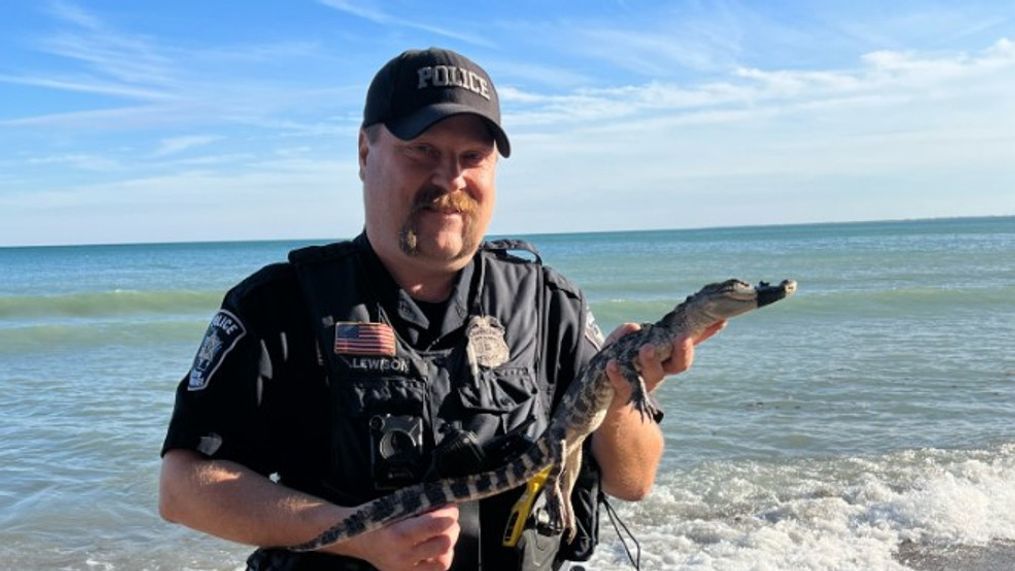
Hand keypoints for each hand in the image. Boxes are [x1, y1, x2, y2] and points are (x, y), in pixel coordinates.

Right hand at [333, 505, 459, 570]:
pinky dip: (440, 558)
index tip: (450, 505)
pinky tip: (435, 548)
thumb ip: (420, 505)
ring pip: (443, 560)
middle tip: (447, 517)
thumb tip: (445, 502)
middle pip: (445, 543)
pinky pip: (435, 570)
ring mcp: (405, 570)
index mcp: (398, 534)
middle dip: (451, 527)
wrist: (354, 539)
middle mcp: (403, 556)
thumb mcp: (393, 505)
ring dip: (447, 544)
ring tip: (441, 533)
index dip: (449, 512)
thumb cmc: (373, 517)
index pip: (438, 524)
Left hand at [604, 320, 726, 398]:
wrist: (603, 400)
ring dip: (651, 360)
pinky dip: (618, 374)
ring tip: (646, 349)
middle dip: (684, 351)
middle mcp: (660, 370)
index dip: (705, 333)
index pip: (688, 343)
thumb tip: (634, 327)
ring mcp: (644, 383)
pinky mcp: (625, 393)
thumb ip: (625, 333)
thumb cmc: (617, 364)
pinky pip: (624, 384)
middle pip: (680, 364)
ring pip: (655, 373)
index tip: (721, 320)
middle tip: (683, 338)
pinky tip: (612, 364)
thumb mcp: (620, 344)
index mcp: (665, 356)